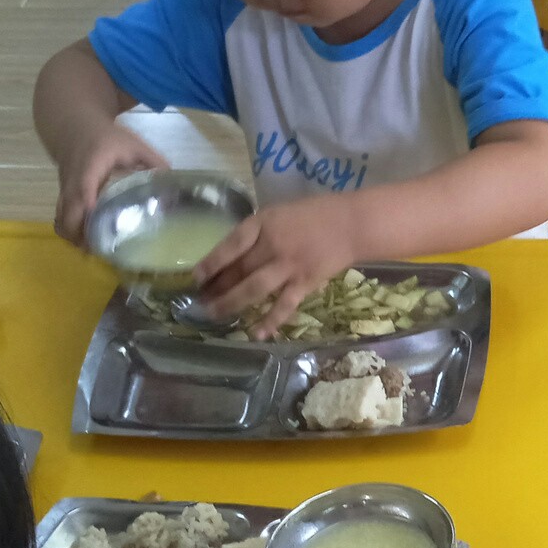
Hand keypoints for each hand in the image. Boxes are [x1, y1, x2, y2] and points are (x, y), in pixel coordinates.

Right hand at [53, 122, 169, 244]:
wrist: (74, 125)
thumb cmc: (107, 137)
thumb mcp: (134, 145)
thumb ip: (155, 163)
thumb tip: (174, 189)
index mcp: (90, 168)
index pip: (84, 191)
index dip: (89, 212)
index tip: (100, 231)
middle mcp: (72, 182)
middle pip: (68, 214)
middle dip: (81, 236)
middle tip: (103, 250)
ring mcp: (64, 190)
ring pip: (60, 220)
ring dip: (74, 237)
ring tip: (96, 250)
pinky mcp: (63, 196)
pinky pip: (61, 218)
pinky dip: (71, 231)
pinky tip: (88, 240)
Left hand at [193, 191, 362, 335]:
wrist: (351, 224)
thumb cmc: (314, 215)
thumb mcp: (279, 213)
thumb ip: (257, 233)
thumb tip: (231, 257)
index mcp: (264, 222)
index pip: (231, 244)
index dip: (211, 262)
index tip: (196, 277)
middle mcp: (273, 244)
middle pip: (238, 269)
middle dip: (216, 287)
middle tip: (199, 302)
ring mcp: (289, 266)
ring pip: (254, 289)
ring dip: (232, 303)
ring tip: (214, 315)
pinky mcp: (305, 283)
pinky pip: (284, 305)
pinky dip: (270, 320)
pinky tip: (256, 334)